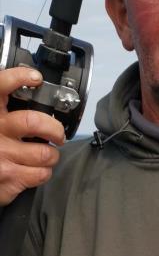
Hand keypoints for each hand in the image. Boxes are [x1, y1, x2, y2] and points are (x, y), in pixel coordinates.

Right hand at [0, 66, 64, 205]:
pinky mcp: (9, 178)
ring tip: (45, 155)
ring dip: (52, 155)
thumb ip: (5, 110)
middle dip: (54, 129)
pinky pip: (41, 173)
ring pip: (45, 153)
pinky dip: (44, 172)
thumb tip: (31, 90)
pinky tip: (36, 169)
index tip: (35, 78)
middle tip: (57, 134)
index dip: (19, 77)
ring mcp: (2, 155)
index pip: (1, 85)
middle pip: (34, 122)